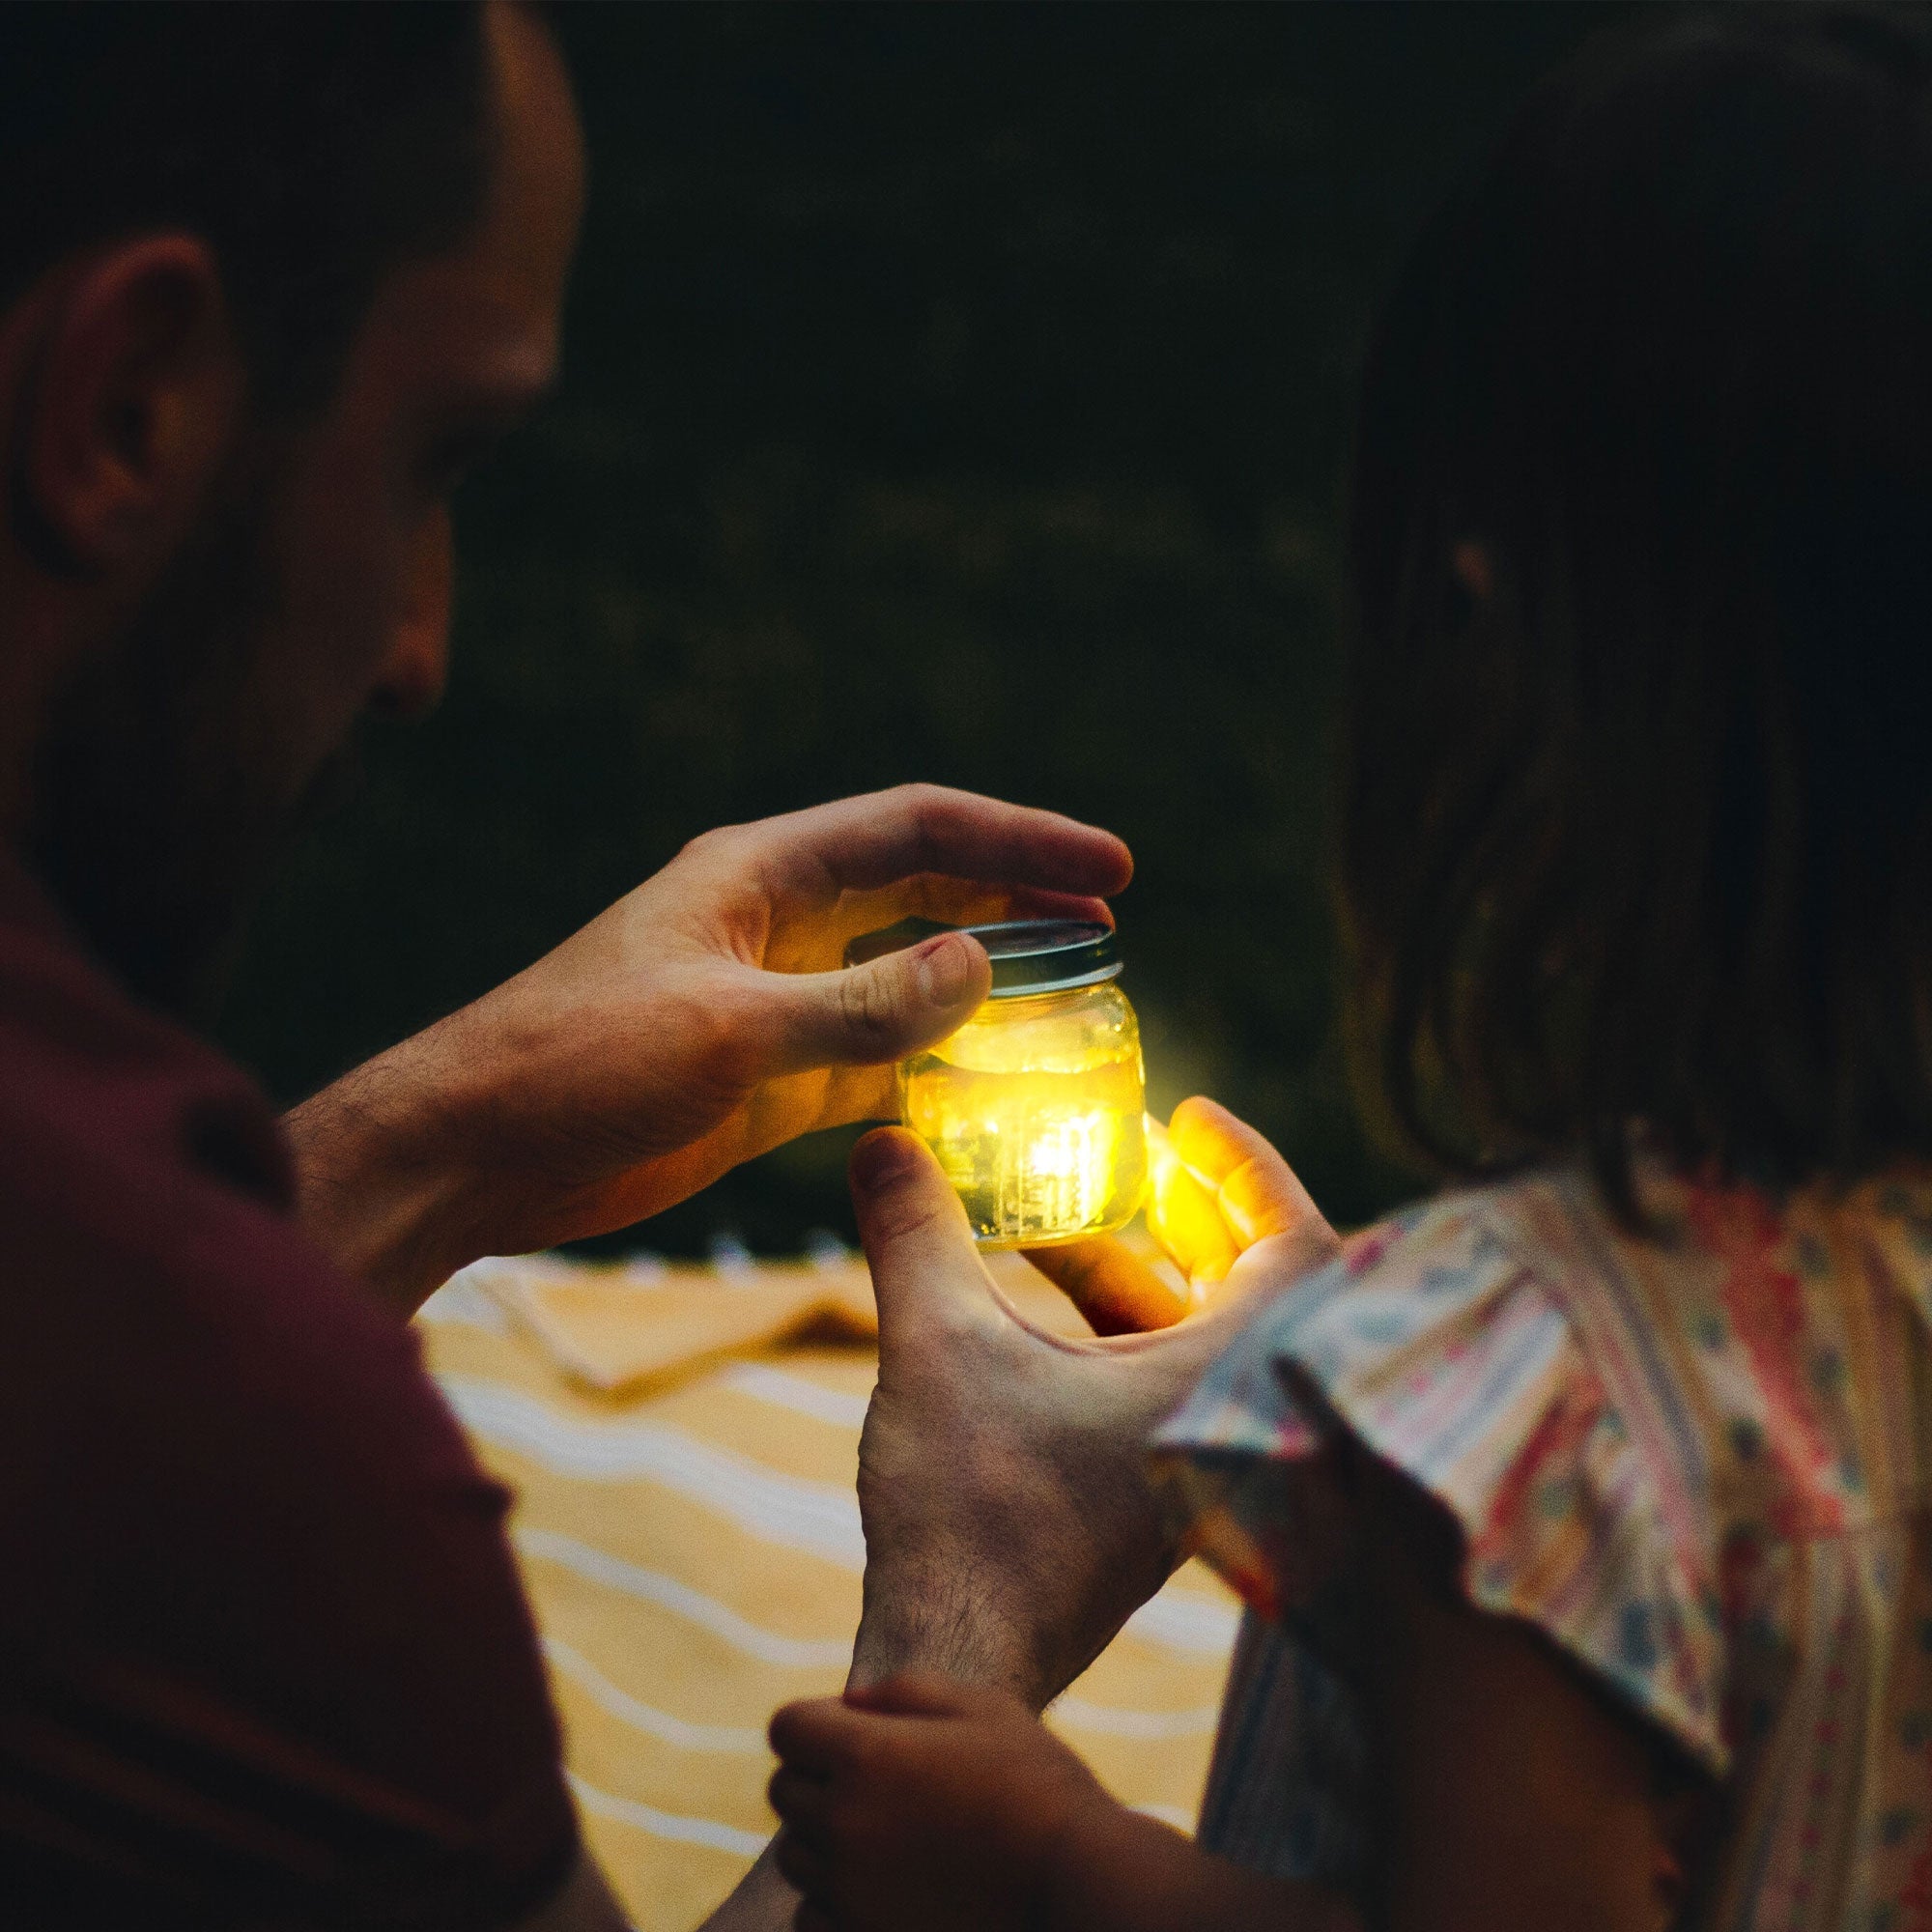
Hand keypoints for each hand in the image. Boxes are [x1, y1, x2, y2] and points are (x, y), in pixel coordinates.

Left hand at [283, 784, 1130, 1310]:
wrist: (474, 1152)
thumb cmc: (577, 1065)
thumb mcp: (729, 1031)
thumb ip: (861, 1004)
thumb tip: (979, 965)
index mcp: (761, 873)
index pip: (918, 829)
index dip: (1020, 838)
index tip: (1111, 867)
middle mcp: (777, 922)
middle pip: (923, 887)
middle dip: (1017, 893)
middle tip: (1111, 916)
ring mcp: (775, 999)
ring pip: (906, 971)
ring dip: (983, 976)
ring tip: (1074, 988)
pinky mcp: (766, 1075)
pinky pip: (878, 1052)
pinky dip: (938, 1059)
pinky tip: (991, 1075)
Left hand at [768, 1673, 1106, 1931]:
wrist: (1076, 1881)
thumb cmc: (1036, 1783)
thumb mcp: (982, 1707)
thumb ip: (905, 1692)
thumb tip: (849, 1703)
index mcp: (865, 1754)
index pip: (786, 1728)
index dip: (815, 1723)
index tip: (850, 1732)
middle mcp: (843, 1822)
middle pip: (784, 1790)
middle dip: (817, 1776)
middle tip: (878, 1782)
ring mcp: (849, 1889)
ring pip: (797, 1854)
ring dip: (826, 1839)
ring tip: (889, 1835)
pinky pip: (810, 1916)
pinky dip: (832, 1901)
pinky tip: (882, 1887)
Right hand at [843, 1098, 1336, 1709]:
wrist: (956, 1665)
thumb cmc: (970, 1515)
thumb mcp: (937, 1346)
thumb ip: (916, 1233)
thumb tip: (879, 1138)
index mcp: (1222, 1387)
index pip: (1296, 1247)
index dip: (1249, 1169)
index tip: (1191, 1115)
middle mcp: (1230, 1427)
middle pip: (1250, 1285)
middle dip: (1191, 1207)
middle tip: (1137, 1147)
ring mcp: (1195, 1468)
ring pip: (1196, 1337)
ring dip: (1138, 1265)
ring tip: (1063, 1203)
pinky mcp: (1154, 1495)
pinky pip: (1162, 1381)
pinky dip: (1117, 1325)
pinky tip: (1036, 1286)